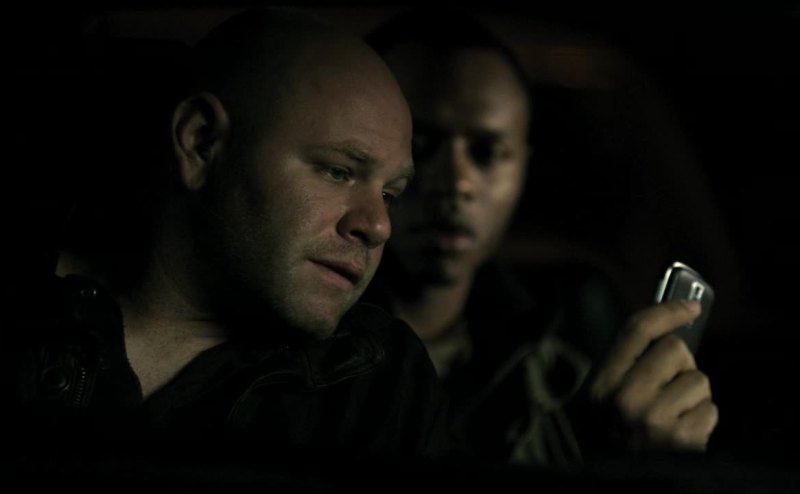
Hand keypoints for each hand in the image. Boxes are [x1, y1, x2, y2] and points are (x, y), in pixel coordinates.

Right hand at [590, 299, 718, 451]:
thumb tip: (670, 324)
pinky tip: (684, 429)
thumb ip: (629, 362)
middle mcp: (625, 400)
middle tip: (668, 386)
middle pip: (674, 349)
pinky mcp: (682, 438)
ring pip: (698, 379)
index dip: (666, 311)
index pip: (636, 331)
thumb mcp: (609, 395)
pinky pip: (710, 408)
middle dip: (681, 364)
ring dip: (693, 395)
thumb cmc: (622, 432)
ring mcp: (654, 420)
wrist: (624, 478)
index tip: (689, 306)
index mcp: (602, 384)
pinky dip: (702, 418)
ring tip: (675, 412)